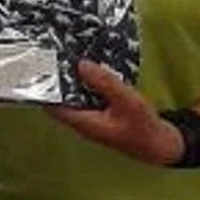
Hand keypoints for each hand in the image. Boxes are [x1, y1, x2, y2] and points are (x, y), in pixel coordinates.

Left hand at [47, 61, 183, 166]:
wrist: (159, 145)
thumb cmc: (143, 127)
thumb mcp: (127, 101)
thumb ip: (105, 83)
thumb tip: (81, 64)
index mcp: (84, 122)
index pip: (53, 106)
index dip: (45, 88)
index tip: (40, 66)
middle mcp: (82, 121)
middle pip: (60, 100)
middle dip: (56, 80)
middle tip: (52, 54)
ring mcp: (90, 117)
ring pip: (73, 96)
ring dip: (71, 79)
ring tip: (66, 55)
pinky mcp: (99, 113)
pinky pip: (86, 96)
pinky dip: (85, 83)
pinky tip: (88, 67)